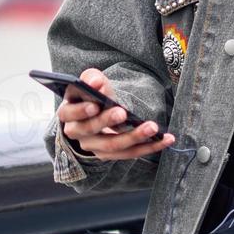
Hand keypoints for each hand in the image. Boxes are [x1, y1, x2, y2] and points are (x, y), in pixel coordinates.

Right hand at [58, 68, 175, 160]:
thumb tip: (94, 83)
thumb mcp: (90, 83)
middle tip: (123, 113)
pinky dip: (149, 147)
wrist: (97, 112)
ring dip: (133, 137)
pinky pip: (129, 153)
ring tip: (152, 127)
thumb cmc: (93, 95)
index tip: (95, 105)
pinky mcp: (110, 155)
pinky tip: (166, 139)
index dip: (81, 110)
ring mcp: (93, 146)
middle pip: (90, 130)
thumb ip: (91, 78)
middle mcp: (76, 132)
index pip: (70, 112)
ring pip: (112, 146)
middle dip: (107, 121)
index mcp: (68, 112)